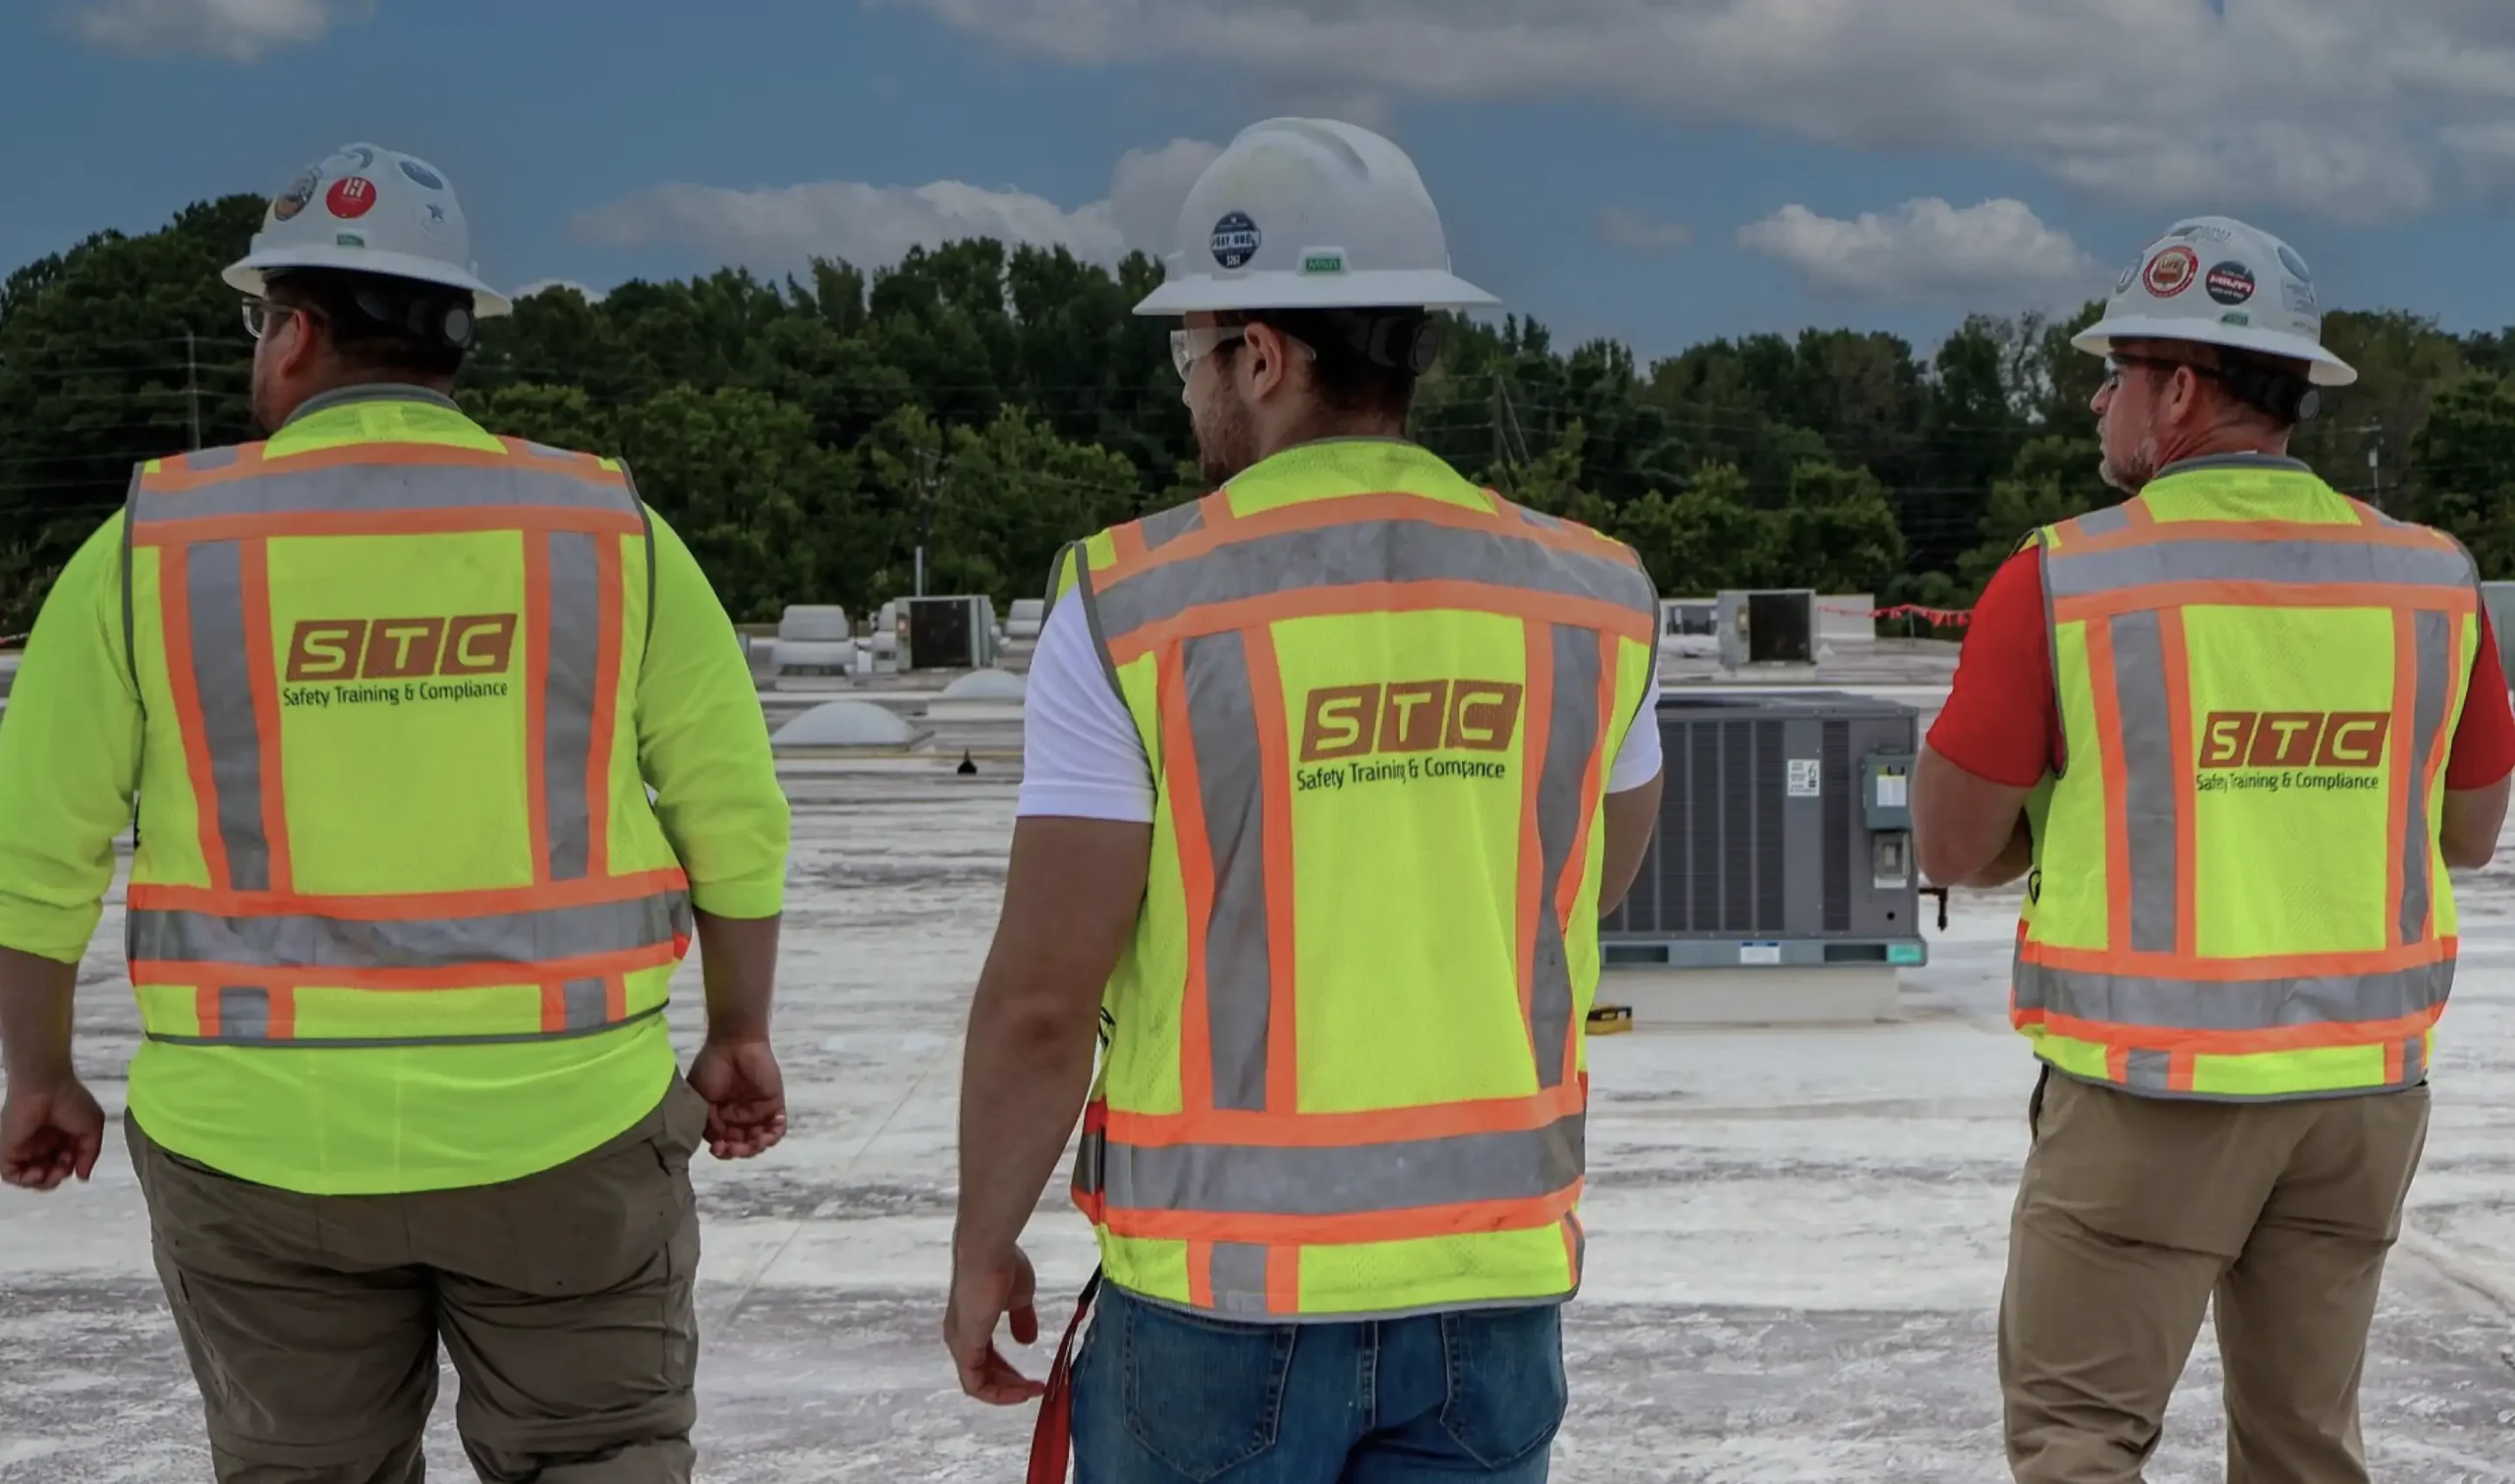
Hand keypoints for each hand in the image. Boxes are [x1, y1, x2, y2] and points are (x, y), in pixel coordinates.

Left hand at [1, 1076, 104, 1191]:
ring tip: (47, 1174)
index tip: (73, 1159)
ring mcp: (23, 1148)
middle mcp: (41, 1145)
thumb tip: (82, 1176)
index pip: (63, 1164)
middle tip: (60, 1171)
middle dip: (55, 1178)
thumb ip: (90, 1154)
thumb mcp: (93, 1128)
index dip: (69, 1168)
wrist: (47, 1087)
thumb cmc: (72, 1102)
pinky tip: (36, 1174)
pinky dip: (23, 1180)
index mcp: (60, 1139)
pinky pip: (11, 1174)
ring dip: (40, 1183)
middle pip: (46, 1174)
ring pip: (28, 1177)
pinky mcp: (7, 1150)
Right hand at [687, 1036, 786, 1159]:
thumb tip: (717, 1141)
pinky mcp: (774, 1105)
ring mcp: (757, 1113)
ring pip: (760, 1141)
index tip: (717, 1148)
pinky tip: (768, 1131)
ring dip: (756, 1147)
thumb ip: (708, 1120)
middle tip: (734, 1148)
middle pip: (742, 1146)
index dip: (721, 1151)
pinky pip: (778, 1127)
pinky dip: (775, 1133)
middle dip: (738, 1151)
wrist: (733, 1043)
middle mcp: (738, 1119)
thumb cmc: (712, 1066)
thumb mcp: (700, 1096)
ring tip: (753, 1142)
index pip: (722, 1144)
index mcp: (719, 1118)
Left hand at [945, 1244, 1045, 1404]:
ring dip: (1007, 1392)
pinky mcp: (964, 1348)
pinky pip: (976, 1384)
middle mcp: (960, 1336)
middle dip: (1011, 1385)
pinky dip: (998, 1394)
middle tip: (1036, 1388)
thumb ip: (1021, 1319)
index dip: (1009, 1371)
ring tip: (1034, 1391)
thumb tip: (1027, 1341)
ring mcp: (960, 1343)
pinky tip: (1021, 1392)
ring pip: (979, 1382)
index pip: (986, 1357)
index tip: (1033, 1378)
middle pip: (983, 1373)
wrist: (989, 1253)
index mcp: (971, 1323)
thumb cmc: (1004, 1267)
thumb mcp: (1019, 1298)